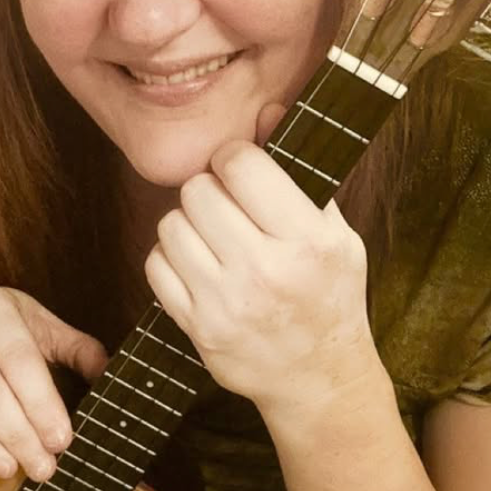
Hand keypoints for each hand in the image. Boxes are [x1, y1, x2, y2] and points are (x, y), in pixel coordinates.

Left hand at [143, 103, 381, 424]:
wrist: (320, 379)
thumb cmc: (329, 295)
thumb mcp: (335, 232)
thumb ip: (300, 172)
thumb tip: (267, 111)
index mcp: (307, 241)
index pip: (240, 165)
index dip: (235, 159)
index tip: (243, 172)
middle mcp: (265, 271)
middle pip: (198, 190)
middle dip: (209, 189)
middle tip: (226, 206)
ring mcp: (225, 303)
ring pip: (171, 224)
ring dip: (187, 223)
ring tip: (213, 236)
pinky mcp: (196, 327)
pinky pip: (155, 265)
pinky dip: (170, 258)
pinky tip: (198, 264)